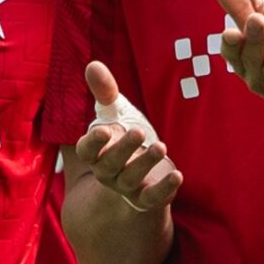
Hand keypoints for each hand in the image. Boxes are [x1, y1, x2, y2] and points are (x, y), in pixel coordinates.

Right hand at [73, 62, 181, 211]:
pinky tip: (178, 176)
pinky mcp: (145, 197)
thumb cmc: (122, 136)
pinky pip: (151, 198)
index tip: (103, 131)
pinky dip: (164, 189)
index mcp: (95, 152)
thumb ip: (105, 91)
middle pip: (109, 164)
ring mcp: (125, 187)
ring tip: (161, 146)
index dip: (93, 142)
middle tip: (139, 132)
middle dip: (123, 149)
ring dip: (145, 163)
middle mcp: (106, 172)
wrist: (138, 172)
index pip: (86, 150)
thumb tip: (93, 64)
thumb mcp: (114, 113)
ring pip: (130, 179)